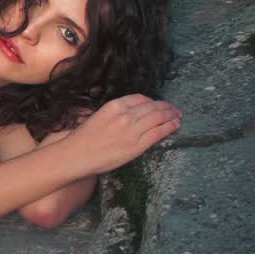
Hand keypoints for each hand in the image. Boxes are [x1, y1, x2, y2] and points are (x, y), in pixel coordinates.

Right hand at [63, 95, 181, 174]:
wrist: (77, 155)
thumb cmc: (82, 138)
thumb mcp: (97, 115)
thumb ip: (114, 112)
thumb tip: (129, 113)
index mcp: (114, 105)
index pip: (140, 98)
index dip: (151, 101)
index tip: (156, 104)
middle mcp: (126, 115)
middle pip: (152, 107)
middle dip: (166, 107)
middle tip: (174, 108)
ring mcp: (133, 130)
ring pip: (159, 118)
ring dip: (171, 115)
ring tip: (178, 115)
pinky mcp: (138, 145)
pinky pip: (159, 132)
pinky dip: (170, 126)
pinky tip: (175, 124)